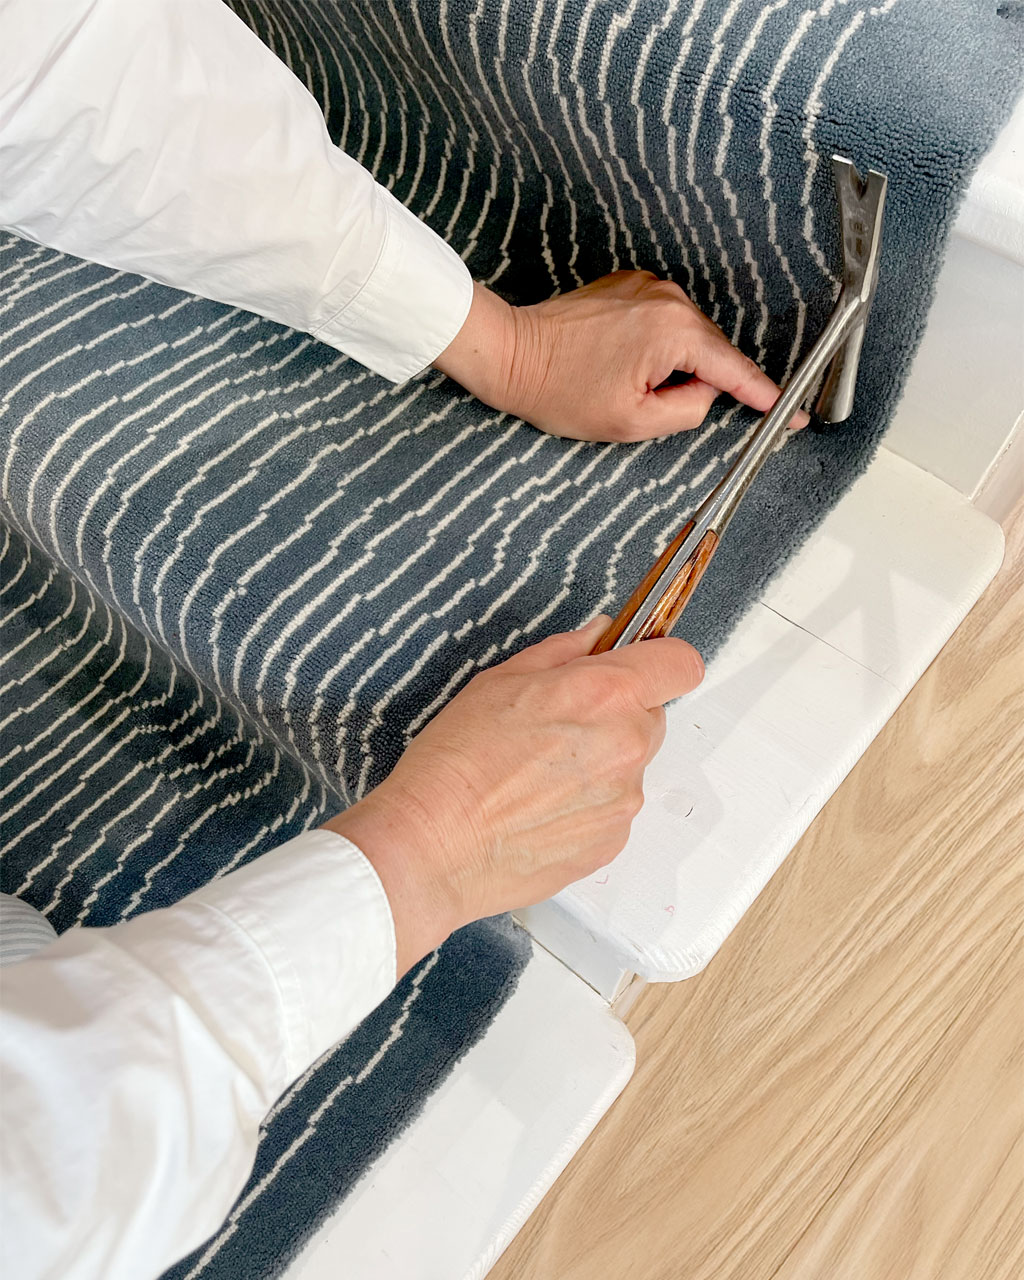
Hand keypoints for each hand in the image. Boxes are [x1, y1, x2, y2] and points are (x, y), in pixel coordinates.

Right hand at [324, 615, 703, 973]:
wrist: (435, 846)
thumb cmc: (456, 761)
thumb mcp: (501, 680)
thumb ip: (562, 652)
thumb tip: (597, 636)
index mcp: (606, 695)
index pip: (680, 664)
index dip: (661, 661)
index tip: (639, 666)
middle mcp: (628, 747)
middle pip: (652, 716)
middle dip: (617, 714)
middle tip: (559, 726)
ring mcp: (624, 801)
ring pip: (630, 766)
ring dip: (599, 764)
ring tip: (537, 776)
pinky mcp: (612, 843)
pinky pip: (612, 810)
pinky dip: (586, 807)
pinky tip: (537, 809)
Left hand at [434, 272, 808, 441]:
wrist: (511, 354)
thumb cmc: (562, 391)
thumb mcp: (632, 422)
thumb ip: (686, 412)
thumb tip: (706, 394)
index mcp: (674, 332)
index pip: (734, 370)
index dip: (764, 397)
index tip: (791, 416)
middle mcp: (668, 299)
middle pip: (709, 351)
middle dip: (694, 383)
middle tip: (651, 407)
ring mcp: (647, 285)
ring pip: (685, 338)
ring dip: (670, 365)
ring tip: (622, 385)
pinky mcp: (628, 284)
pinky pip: (662, 322)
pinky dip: (655, 346)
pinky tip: (619, 364)